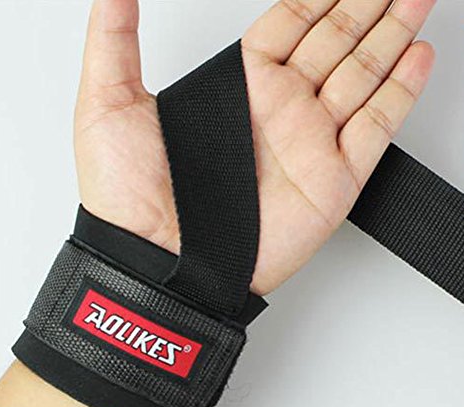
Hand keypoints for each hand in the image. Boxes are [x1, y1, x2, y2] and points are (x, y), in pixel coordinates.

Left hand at [75, 0, 434, 294]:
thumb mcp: (107, 103)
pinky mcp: (331, 183)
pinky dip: (400, 94)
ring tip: (418, 1)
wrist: (155, 262)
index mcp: (237, 87)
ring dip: (393, 37)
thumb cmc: (124, 195)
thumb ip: (114, 38)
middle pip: (335, 41)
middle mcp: (278, 111)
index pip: (291, 23)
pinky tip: (417, 59)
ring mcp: (308, 145)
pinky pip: (375, 130)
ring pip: (364, 76)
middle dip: (367, 5)